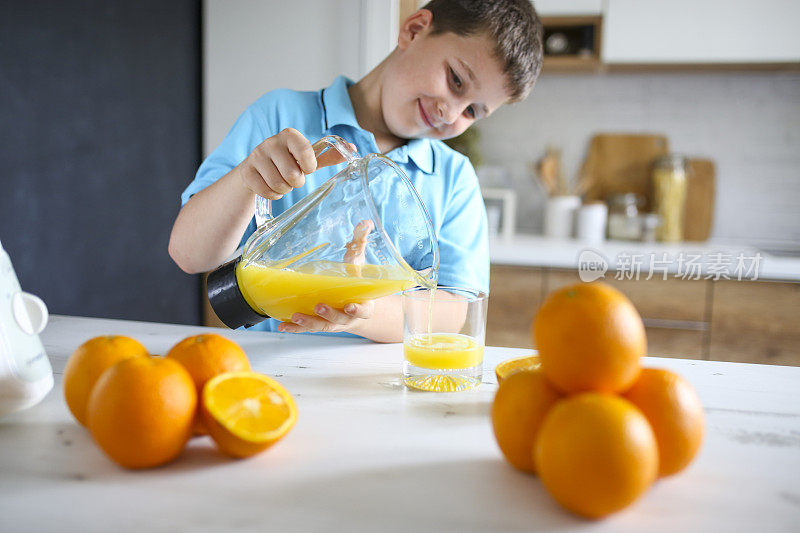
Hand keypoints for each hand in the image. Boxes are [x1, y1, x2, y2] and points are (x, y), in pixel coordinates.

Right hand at [237, 128, 353, 199]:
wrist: (255, 168)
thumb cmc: (287, 161)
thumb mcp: (307, 158)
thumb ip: (328, 155)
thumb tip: (352, 149)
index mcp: (289, 135)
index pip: (306, 153)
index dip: (309, 166)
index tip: (307, 168)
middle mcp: (271, 142)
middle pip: (293, 174)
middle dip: (296, 182)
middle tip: (293, 178)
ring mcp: (256, 156)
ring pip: (279, 184)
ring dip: (284, 189)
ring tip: (283, 182)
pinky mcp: (246, 171)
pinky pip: (265, 191)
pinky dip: (272, 194)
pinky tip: (271, 187)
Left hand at [277, 220, 375, 334]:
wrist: (357, 305)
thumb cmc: (357, 281)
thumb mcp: (360, 262)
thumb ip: (361, 243)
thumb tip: (366, 222)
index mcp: (362, 304)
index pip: (363, 309)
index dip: (357, 309)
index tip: (351, 306)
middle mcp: (347, 317)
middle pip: (339, 319)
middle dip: (329, 314)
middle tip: (319, 306)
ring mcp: (332, 323)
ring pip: (321, 326)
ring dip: (309, 322)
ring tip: (296, 316)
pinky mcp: (319, 324)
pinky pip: (306, 328)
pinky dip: (295, 327)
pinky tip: (283, 325)